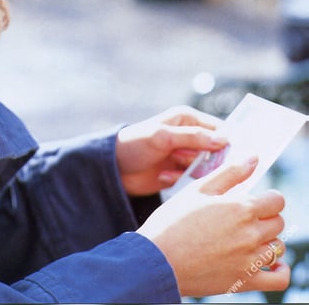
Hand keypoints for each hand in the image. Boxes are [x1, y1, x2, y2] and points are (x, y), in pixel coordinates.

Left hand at [115, 105, 227, 195]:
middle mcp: (191, 136)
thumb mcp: (163, 137)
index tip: (238, 155)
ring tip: (171, 164)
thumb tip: (224, 140)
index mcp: (188, 119)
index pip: (219, 128)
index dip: (229, 141)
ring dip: (191, 170)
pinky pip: (193, 181)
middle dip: (208, 160)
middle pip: (217, 151)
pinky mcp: (181, 174)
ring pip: (207, 168)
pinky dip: (180, 180)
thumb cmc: (135, 143)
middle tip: (192, 162)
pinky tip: (163, 175)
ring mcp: (187, 156)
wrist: (115, 168)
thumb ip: (192, 137)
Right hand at [137, 157, 289, 296]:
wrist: (158, 258)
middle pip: (278, 222)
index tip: (255, 200)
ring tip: (247, 238)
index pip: (276, 200)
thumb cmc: (174, 220)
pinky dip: (280, 270)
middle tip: (244, 218)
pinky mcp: (245, 281)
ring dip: (268, 240)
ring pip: (277, 247)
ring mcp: (250, 260)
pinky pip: (279, 278)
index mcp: (240, 207)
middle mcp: (250, 234)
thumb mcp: (199, 189)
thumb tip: (253, 157)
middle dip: (265, 217)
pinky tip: (270, 262)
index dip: (267, 198)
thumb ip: (230, 172)